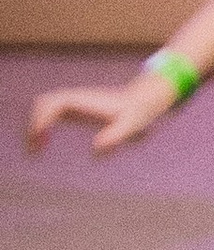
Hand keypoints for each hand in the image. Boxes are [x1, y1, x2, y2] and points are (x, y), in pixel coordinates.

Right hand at [27, 70, 173, 155]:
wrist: (142, 100)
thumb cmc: (137, 113)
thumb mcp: (130, 127)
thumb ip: (115, 136)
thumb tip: (96, 149)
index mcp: (84, 100)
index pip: (54, 103)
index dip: (43, 118)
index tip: (39, 138)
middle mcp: (75, 98)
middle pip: (42, 103)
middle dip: (34, 123)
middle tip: (34, 149)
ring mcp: (73, 102)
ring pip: (43, 108)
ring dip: (34, 126)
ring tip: (35, 150)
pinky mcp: (73, 108)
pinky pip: (49, 114)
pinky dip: (40, 127)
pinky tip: (42, 145)